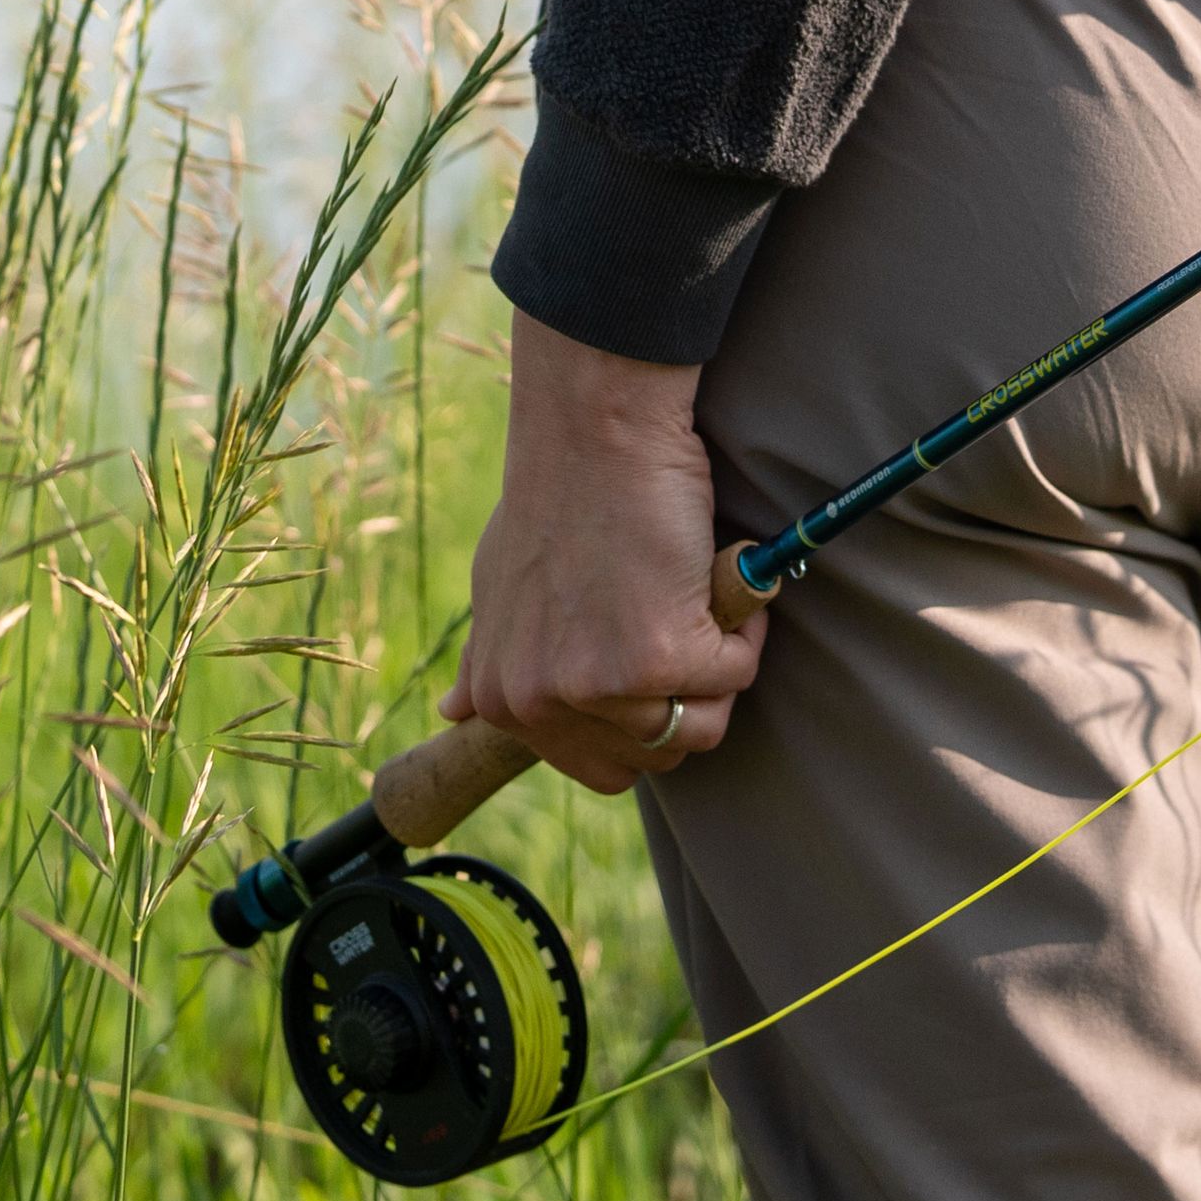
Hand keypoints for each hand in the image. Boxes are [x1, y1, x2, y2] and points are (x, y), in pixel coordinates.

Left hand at [447, 313, 766, 793]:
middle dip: (687, 697)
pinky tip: (713, 574)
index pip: (602, 768)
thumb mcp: (497, 588)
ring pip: (705, 724)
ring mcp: (598, 688)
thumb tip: (456, 713)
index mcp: (505, 699)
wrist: (593, 432)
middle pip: (658, 754)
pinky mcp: (657, 660)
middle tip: (680, 621)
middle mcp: (543, 704)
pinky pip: (736, 673)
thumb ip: (487, 658)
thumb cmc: (556, 498)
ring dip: (720, 662)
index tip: (654, 661)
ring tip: (695, 593)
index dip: (646, 720)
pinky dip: (744, 627)